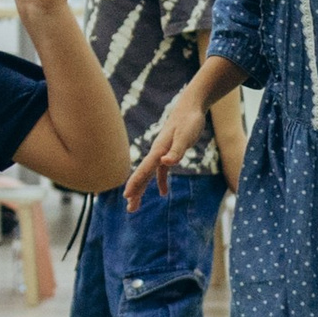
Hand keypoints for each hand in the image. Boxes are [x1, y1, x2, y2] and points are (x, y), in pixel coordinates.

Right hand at [120, 91, 203, 210]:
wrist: (190, 108)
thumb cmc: (189, 121)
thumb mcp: (185, 136)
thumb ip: (176, 151)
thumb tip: (165, 163)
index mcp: (159, 150)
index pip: (144, 170)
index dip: (135, 183)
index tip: (127, 196)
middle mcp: (156, 153)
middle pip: (143, 175)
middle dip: (136, 191)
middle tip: (130, 208)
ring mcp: (161, 153)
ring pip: (149, 175)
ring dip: (143, 189)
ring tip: (135, 204)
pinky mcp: (169, 153)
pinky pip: (161, 171)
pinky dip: (161, 182)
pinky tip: (163, 193)